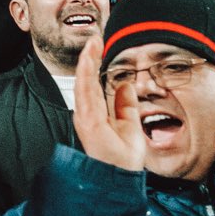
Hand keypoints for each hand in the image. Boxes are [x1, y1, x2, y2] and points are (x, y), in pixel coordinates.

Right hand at [70, 37, 146, 173]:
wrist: (120, 177)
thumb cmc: (123, 158)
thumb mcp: (130, 125)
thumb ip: (126, 106)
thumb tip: (125, 85)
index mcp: (96, 114)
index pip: (94, 84)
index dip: (95, 65)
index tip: (99, 47)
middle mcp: (87, 113)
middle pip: (86, 80)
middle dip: (89, 58)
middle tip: (95, 38)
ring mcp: (85, 116)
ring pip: (83, 83)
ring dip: (87, 62)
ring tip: (92, 44)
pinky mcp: (87, 120)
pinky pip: (85, 92)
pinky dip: (86, 74)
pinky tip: (88, 61)